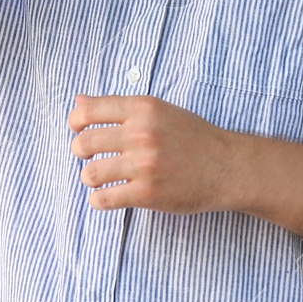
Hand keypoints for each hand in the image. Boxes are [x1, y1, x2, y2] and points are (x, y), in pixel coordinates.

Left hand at [67, 94, 239, 213]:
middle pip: (84, 142)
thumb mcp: (158, 110)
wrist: (227, 167)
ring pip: (90, 173)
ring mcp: (144, 164)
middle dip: (80, 151)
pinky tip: (107, 196)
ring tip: (100, 177)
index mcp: (142, 108)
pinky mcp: (148, 193)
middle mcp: (141, 133)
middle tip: (88, 156)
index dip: (75, 122)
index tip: (78, 130)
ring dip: (89, 177)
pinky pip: (105, 199)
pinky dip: (99, 200)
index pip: (89, 111)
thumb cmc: (192, 137)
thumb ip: (118, 106)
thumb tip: (79, 101)